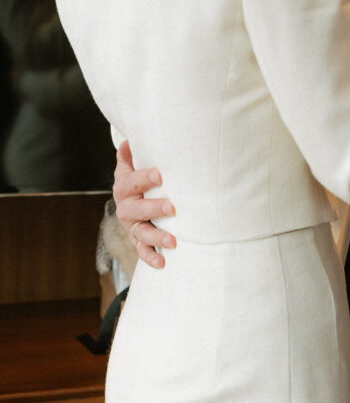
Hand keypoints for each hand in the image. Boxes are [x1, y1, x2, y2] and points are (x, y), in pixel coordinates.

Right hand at [112, 140, 175, 268]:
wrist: (133, 192)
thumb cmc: (140, 172)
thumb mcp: (134, 160)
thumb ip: (131, 151)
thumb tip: (129, 139)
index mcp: (124, 185)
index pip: (131, 181)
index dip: (144, 177)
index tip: (160, 174)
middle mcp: (125, 206)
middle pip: (135, 209)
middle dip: (153, 208)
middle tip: (172, 207)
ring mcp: (131, 225)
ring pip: (141, 232)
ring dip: (156, 237)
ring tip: (173, 240)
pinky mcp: (138, 239)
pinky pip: (142, 250)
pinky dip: (150, 257)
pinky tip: (162, 262)